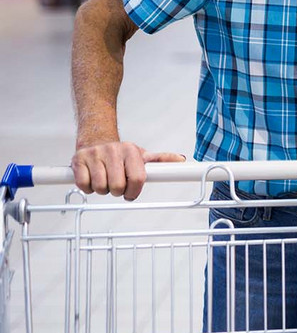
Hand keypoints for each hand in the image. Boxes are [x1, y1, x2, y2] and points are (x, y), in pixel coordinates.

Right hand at [71, 141, 185, 200]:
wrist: (96, 138)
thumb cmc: (120, 152)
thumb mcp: (142, 155)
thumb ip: (161, 160)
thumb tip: (181, 160)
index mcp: (131, 151)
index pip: (137, 179)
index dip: (133, 192)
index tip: (130, 193)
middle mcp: (113, 151)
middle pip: (117, 187)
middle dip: (117, 191)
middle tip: (116, 185)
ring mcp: (94, 155)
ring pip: (99, 187)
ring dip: (102, 190)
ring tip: (105, 180)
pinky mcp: (78, 160)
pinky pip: (83, 185)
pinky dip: (87, 188)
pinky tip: (92, 179)